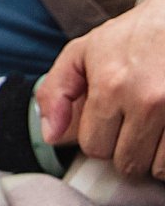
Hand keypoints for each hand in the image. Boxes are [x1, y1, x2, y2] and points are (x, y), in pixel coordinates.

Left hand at [39, 0, 164, 178]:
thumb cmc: (131, 36)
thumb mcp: (82, 52)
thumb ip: (56, 92)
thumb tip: (51, 136)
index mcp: (110, 86)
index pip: (94, 147)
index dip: (97, 139)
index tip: (106, 124)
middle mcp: (146, 101)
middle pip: (127, 162)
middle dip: (125, 150)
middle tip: (130, 127)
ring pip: (159, 169)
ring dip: (154, 157)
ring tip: (153, 130)